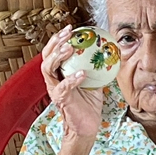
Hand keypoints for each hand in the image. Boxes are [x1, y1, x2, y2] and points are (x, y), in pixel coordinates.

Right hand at [41, 26, 104, 142]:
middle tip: (68, 35)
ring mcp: (56, 90)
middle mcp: (54, 80)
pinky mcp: (62, 100)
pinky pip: (63, 87)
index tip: (70, 29)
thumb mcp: (94, 81)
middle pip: (46, 57)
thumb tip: (109, 51)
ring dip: (58, 57)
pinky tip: (82, 73)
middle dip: (55, 43)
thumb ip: (96, 67)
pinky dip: (72, 79)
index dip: (58, 39)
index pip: (52, 52)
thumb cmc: (89, 104)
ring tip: (69, 49)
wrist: (87, 126)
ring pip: (48, 69)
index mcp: (59, 73)